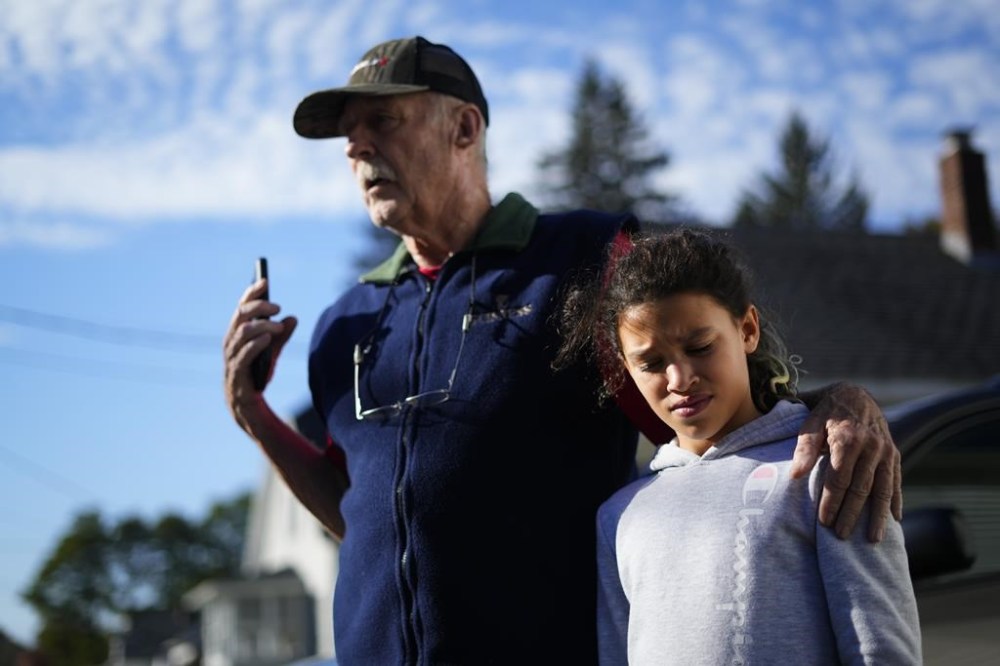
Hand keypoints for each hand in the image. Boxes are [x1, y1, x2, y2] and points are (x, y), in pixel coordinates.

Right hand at [222, 277, 296, 431]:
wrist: (246, 404)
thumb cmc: (256, 372)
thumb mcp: (272, 351)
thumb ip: (282, 335)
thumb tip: (293, 318)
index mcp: (237, 333)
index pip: (241, 307)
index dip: (251, 293)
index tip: (264, 281)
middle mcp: (230, 341)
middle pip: (241, 316)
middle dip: (258, 307)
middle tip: (277, 306)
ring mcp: (230, 357)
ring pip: (242, 333)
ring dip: (261, 326)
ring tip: (277, 326)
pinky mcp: (235, 373)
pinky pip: (242, 355)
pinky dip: (255, 344)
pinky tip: (268, 338)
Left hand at [791, 383, 901, 541]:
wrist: (854, 394)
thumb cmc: (825, 412)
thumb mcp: (809, 423)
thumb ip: (804, 448)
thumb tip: (795, 475)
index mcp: (848, 439)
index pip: (839, 479)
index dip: (831, 501)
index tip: (824, 522)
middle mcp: (871, 446)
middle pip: (861, 488)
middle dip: (851, 514)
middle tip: (842, 536)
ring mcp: (886, 451)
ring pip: (883, 489)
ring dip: (877, 516)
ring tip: (873, 539)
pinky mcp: (894, 454)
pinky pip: (896, 481)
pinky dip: (895, 501)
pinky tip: (894, 519)